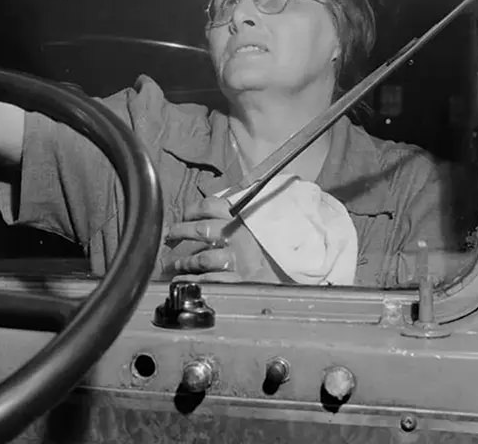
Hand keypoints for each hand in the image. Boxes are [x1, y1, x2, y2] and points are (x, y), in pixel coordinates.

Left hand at [163, 197, 289, 283]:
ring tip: (172, 264)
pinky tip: (181, 281)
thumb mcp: (268, 214)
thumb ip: (247, 205)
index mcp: (244, 215)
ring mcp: (239, 258)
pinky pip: (211, 280)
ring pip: (201, 258)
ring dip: (183, 261)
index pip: (209, 205)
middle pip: (199, 230)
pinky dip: (193, 281)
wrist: (309, 260)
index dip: (191, 209)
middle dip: (179, 232)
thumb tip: (229, 196)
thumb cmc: (285, 236)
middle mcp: (238, 235)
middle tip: (169, 236)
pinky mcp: (243, 280)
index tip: (183, 215)